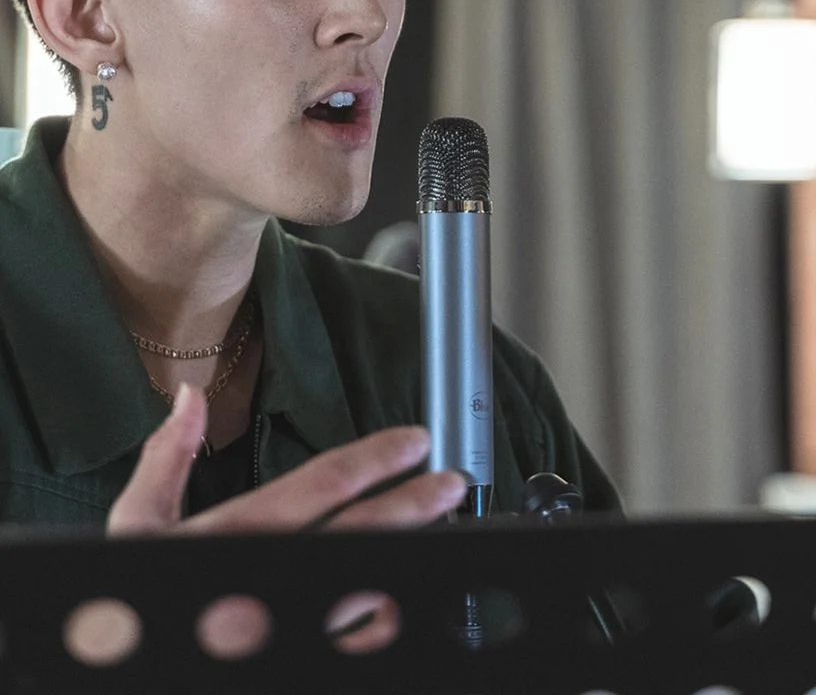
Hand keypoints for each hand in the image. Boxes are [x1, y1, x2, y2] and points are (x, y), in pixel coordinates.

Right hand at [66, 384, 464, 663]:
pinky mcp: (296, 657)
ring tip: (445, 531)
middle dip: (414, 504)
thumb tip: (189, 396)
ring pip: (368, 588)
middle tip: (451, 483)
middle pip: (361, 533)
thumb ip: (167, 459)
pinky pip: (352, 642)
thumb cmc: (127, 604)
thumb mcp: (135, 528)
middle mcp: (267, 580)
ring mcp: (285, 627)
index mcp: (233, 536)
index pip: (323, 483)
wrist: (122, 660)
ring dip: (411, 557)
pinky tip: (410, 597)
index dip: (377, 458)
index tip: (414, 442)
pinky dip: (385, 617)